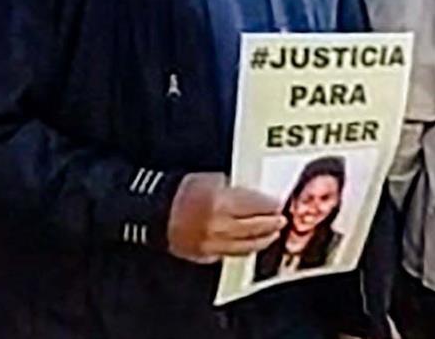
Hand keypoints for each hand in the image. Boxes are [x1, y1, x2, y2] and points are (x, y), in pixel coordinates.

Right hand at [167, 172, 283, 263]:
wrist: (154, 211)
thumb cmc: (181, 192)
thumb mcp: (212, 180)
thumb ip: (236, 189)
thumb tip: (256, 196)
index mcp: (220, 204)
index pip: (256, 206)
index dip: (270, 206)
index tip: (279, 204)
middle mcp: (218, 227)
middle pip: (254, 229)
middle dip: (271, 225)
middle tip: (281, 221)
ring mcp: (210, 244)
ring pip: (244, 246)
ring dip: (261, 240)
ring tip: (271, 235)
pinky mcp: (203, 255)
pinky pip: (229, 254)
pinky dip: (242, 249)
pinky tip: (249, 245)